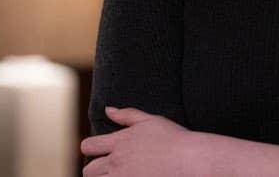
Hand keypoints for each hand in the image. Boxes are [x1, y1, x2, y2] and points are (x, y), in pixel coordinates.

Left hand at [80, 106, 202, 176]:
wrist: (190, 160)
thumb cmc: (174, 139)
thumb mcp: (150, 121)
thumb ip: (126, 115)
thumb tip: (108, 109)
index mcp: (119, 142)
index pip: (88, 146)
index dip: (90, 150)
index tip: (97, 153)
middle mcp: (116, 161)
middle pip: (89, 171)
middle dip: (94, 171)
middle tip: (107, 170)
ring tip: (118, 176)